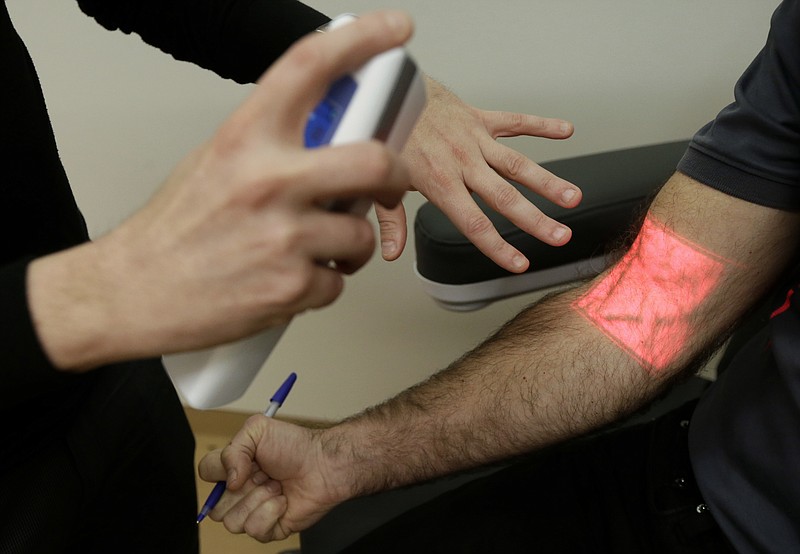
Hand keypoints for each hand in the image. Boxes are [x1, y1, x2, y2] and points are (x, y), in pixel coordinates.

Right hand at [27, 11, 413, 369]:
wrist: (134, 293)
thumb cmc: (174, 231)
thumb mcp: (215, 161)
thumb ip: (270, 144)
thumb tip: (327, 135)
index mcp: (246, 138)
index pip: (311, 67)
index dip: (364, 39)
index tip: (395, 29)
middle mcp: (268, 181)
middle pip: (375, 162)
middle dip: (396, 177)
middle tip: (390, 184)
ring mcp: (282, 236)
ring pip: (362, 235)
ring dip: (350, 246)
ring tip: (317, 249)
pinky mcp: (291, 286)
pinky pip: (339, 283)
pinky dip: (323, 284)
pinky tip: (291, 278)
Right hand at [198, 417, 346, 541]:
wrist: (324, 464)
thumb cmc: (296, 446)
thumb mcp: (258, 429)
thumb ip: (232, 451)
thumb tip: (228, 482)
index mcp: (234, 467)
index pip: (206, 473)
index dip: (221, 470)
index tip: (244, 463)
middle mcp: (241, 491)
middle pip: (216, 506)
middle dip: (244, 489)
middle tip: (264, 475)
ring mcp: (254, 511)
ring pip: (233, 522)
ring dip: (258, 501)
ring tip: (276, 487)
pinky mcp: (269, 528)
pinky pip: (254, 531)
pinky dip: (271, 513)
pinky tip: (283, 501)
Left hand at [376, 78, 579, 272]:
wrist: (388, 92)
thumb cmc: (387, 138)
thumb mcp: (384, 184)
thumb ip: (392, 222)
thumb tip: (390, 254)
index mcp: (439, 183)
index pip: (474, 223)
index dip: (498, 246)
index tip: (519, 264)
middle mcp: (462, 162)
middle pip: (505, 197)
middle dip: (536, 220)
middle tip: (561, 237)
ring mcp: (474, 139)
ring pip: (517, 163)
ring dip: (547, 181)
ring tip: (572, 198)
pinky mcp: (479, 117)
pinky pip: (515, 121)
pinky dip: (541, 124)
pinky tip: (566, 130)